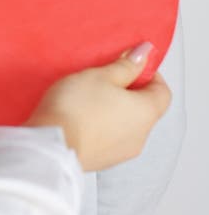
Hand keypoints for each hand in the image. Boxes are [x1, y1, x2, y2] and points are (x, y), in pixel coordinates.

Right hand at [26, 43, 171, 170]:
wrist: (51, 145)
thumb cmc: (76, 107)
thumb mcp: (101, 75)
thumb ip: (126, 65)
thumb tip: (144, 54)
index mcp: (146, 112)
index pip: (163, 91)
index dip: (149, 75)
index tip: (130, 65)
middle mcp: (141, 135)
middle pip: (145, 108)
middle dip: (128, 91)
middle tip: (104, 78)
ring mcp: (123, 152)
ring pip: (127, 124)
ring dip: (114, 109)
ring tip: (88, 98)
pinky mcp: (104, 160)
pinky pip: (110, 137)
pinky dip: (102, 125)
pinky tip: (81, 117)